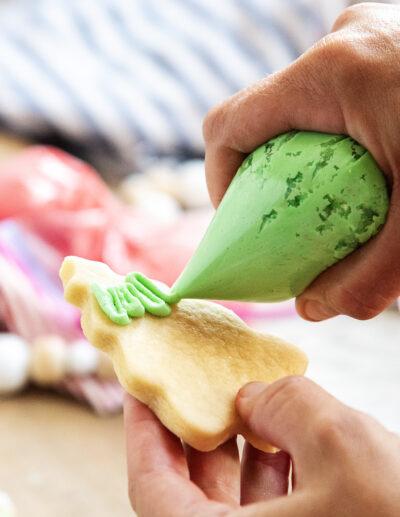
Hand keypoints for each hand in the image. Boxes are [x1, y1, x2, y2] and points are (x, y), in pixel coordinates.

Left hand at [124, 377, 399, 516]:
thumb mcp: (336, 441)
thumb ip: (282, 402)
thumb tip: (253, 397)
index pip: (152, 489)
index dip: (142, 434)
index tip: (140, 392)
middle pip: (191, 493)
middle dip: (191, 434)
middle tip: (188, 387)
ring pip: (233, 499)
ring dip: (235, 447)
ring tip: (240, 401)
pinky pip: (270, 509)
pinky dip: (271, 467)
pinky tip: (287, 434)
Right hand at [203, 2, 399, 321]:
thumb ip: (371, 275)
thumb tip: (317, 309)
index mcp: (336, 73)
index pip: (229, 126)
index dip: (219, 179)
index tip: (242, 222)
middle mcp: (344, 42)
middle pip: (266, 118)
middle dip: (270, 177)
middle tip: (296, 221)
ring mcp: (368, 36)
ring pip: (303, 107)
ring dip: (307, 159)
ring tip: (341, 197)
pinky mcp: (389, 43)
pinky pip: (337, 95)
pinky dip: (339, 140)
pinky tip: (372, 168)